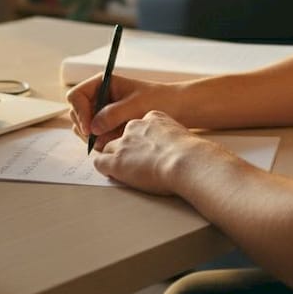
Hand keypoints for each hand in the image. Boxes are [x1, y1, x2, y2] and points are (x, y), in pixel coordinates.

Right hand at [66, 74, 178, 151]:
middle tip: (102, 139)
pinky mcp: (107, 127)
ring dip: (94, 137)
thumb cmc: (158, 99)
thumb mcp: (135, 105)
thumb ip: (113, 114)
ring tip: (116, 138)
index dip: (80, 112)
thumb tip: (93, 128)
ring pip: (83, 129)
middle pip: (76, 114)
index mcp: (101, 84)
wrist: (176, 108)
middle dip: (86, 128)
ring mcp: (101, 113)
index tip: (90, 129)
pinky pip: (95, 138)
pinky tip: (119, 141)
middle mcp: (97, 97)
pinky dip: (102, 142)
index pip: (76, 96)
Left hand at [91, 111, 218, 194]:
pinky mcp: (116, 161)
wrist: (187, 161)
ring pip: (108, 148)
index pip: (138, 127)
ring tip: (126, 171)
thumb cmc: (193, 155)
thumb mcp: (184, 137)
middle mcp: (134, 127)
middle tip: (136, 163)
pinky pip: (99, 162)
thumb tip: (180, 152)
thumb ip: (174, 139)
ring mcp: (123, 144)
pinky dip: (105, 169)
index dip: (141, 140)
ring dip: (114, 159)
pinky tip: (115, 175)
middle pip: (121, 137)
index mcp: (153, 118)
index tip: (148, 150)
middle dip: (125, 149)